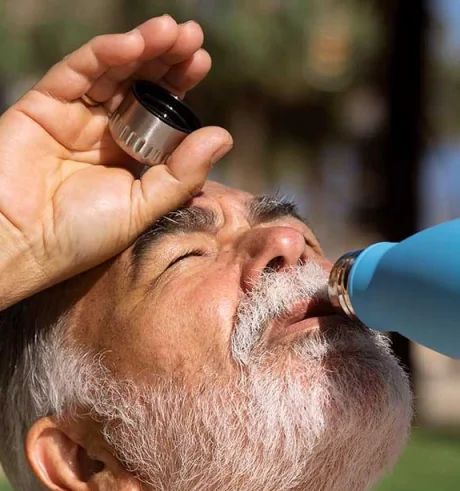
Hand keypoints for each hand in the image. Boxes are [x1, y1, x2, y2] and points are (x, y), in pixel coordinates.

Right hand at [0, 16, 232, 309]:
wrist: (22, 243)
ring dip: (141, 48)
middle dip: (165, 59)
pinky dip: (104, 54)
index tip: (201, 62)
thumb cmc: (79, 236)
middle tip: (192, 37)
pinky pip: (76, 72)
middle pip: (138, 84)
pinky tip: (132, 43)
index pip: (157, 112)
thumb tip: (223, 136)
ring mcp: (73, 116)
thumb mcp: (141, 208)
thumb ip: (181, 174)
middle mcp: (102, 132)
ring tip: (172, 32)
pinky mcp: (43, 105)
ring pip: (111, 71)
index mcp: (127, 157)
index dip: (178, 85)